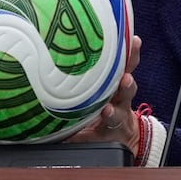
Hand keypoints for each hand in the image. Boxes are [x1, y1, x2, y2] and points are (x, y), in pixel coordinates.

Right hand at [64, 35, 142, 153]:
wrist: (122, 131)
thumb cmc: (99, 133)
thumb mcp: (87, 140)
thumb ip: (72, 139)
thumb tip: (48, 140)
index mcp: (112, 120)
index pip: (112, 117)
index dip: (111, 114)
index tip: (107, 111)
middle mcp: (120, 103)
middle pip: (125, 94)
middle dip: (125, 87)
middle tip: (125, 80)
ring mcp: (122, 89)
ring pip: (128, 74)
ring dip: (130, 61)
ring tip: (132, 47)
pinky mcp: (123, 76)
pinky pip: (129, 63)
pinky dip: (131, 51)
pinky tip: (133, 39)